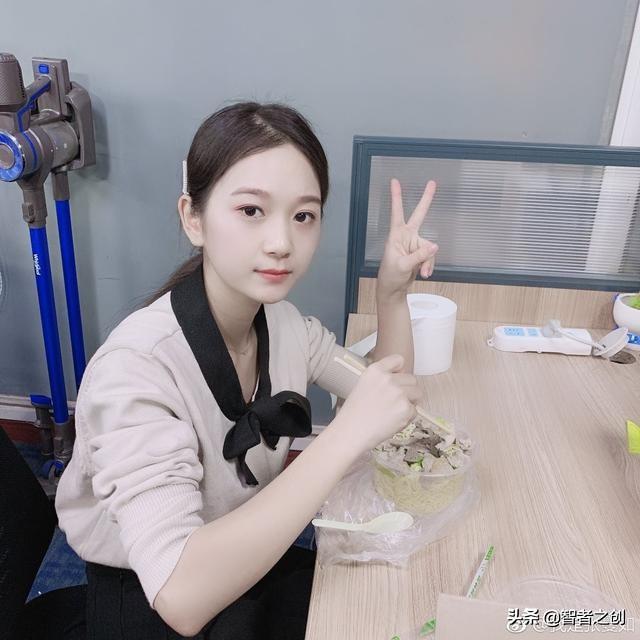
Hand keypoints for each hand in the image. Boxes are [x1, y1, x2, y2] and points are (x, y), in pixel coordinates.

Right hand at [334, 354, 420, 453]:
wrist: (351, 432)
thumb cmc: (354, 413)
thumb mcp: (363, 385)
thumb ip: (381, 379)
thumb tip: (401, 379)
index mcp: (375, 370)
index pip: (399, 359)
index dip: (400, 371)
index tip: (396, 379)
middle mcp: (388, 379)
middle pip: (412, 379)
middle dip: (407, 390)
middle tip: (393, 402)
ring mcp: (398, 393)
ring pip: (417, 393)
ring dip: (410, 402)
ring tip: (394, 412)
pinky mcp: (406, 409)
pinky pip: (415, 411)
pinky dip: (407, 417)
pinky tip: (392, 421)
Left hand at [376, 179, 438, 298]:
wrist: (393, 290)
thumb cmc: (390, 276)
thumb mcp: (403, 266)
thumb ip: (419, 255)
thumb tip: (434, 245)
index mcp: (396, 236)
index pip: (396, 213)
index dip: (396, 197)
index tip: (394, 181)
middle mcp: (406, 237)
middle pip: (419, 215)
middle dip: (426, 200)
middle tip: (432, 183)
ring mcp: (414, 244)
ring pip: (429, 247)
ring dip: (428, 260)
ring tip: (423, 272)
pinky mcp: (420, 253)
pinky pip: (431, 255)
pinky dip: (430, 265)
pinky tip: (424, 273)